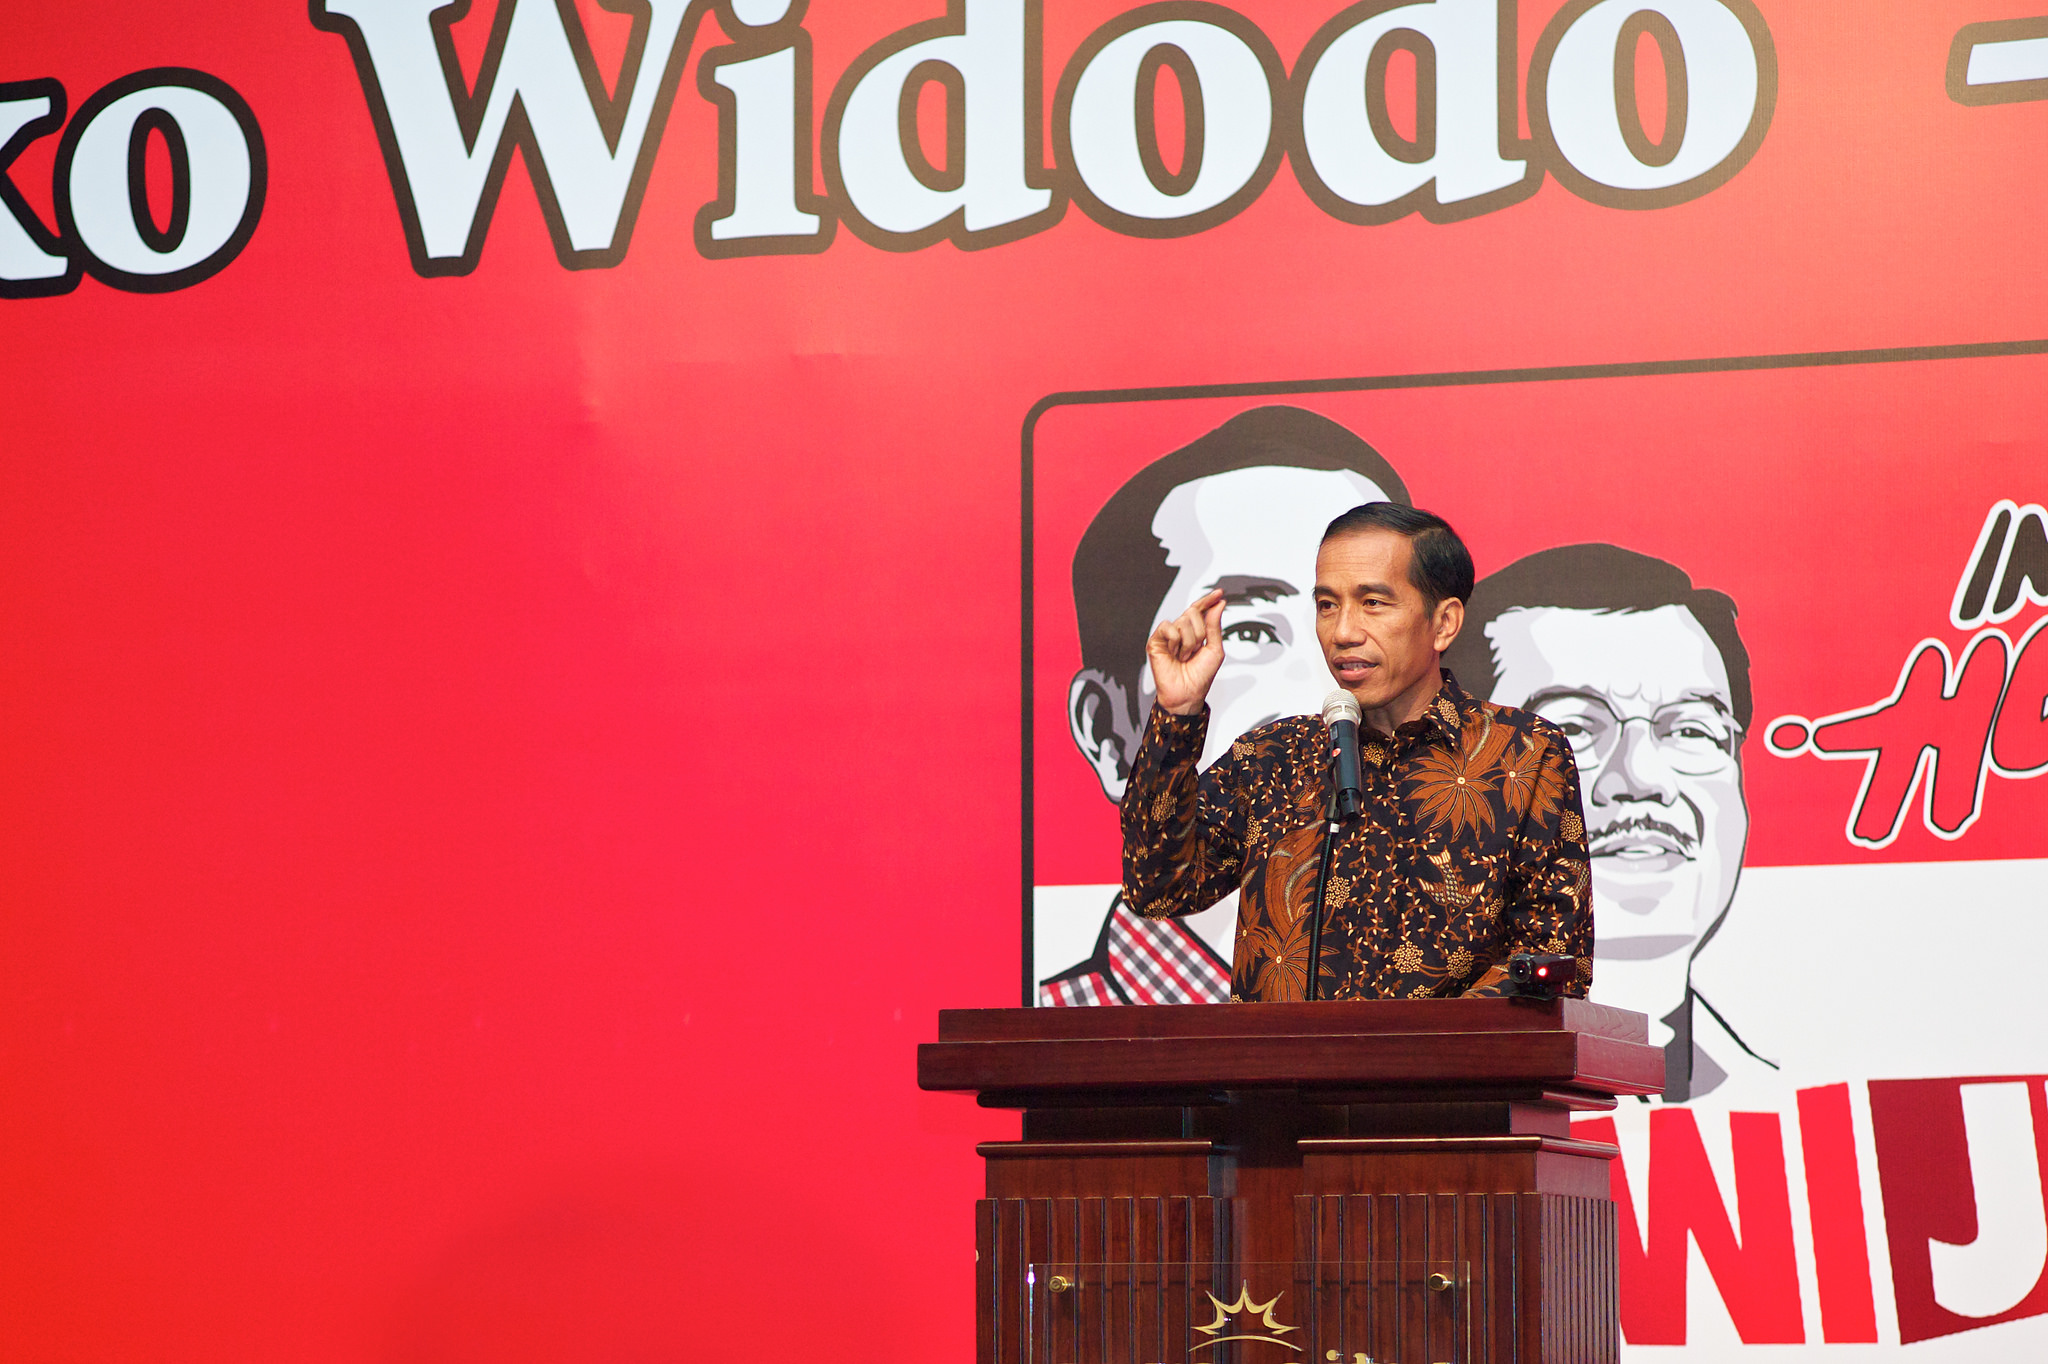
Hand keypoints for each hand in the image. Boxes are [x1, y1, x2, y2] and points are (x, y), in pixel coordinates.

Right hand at [1146, 589, 1225, 715]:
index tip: (1219, 593)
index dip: (1209, 600)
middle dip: (1200, 632)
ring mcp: (1168, 635)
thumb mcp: (1215, 649)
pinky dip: (1175, 641)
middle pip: (1193, 612)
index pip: (1200, 610)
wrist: (1186, 693)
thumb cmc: (1200, 676)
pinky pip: (1168, 627)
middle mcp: (1181, 631)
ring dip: (1189, 642)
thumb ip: (1215, 626)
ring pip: (1182, 621)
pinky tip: (1173, 654)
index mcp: (1196, 632)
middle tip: (1195, 651)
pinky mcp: (1156, 640)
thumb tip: (1219, 604)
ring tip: (1184, 657)